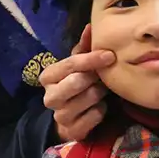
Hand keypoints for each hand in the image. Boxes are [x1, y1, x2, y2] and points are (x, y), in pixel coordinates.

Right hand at [40, 25, 114, 141]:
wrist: (69, 120)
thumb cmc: (75, 86)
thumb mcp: (77, 66)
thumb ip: (84, 47)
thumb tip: (91, 26)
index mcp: (48, 76)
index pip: (70, 63)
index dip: (91, 58)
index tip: (110, 55)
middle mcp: (50, 97)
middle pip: (78, 81)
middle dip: (95, 78)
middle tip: (102, 77)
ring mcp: (60, 116)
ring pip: (90, 97)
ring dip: (100, 93)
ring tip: (99, 92)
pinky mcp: (72, 131)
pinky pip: (96, 115)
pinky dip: (101, 110)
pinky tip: (98, 108)